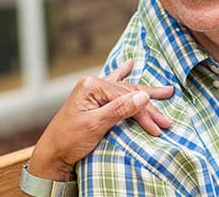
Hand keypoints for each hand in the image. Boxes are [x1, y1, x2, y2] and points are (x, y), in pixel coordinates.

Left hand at [27, 59, 173, 180]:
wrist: (51, 154)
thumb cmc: (69, 140)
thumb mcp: (95, 125)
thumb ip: (119, 109)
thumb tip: (143, 96)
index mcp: (91, 86)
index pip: (126, 97)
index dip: (145, 112)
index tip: (159, 127)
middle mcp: (92, 85)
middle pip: (128, 94)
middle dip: (149, 108)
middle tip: (167, 121)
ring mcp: (92, 91)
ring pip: (125, 92)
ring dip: (144, 98)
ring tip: (165, 92)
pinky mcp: (92, 100)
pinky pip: (113, 86)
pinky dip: (123, 75)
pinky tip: (130, 64)